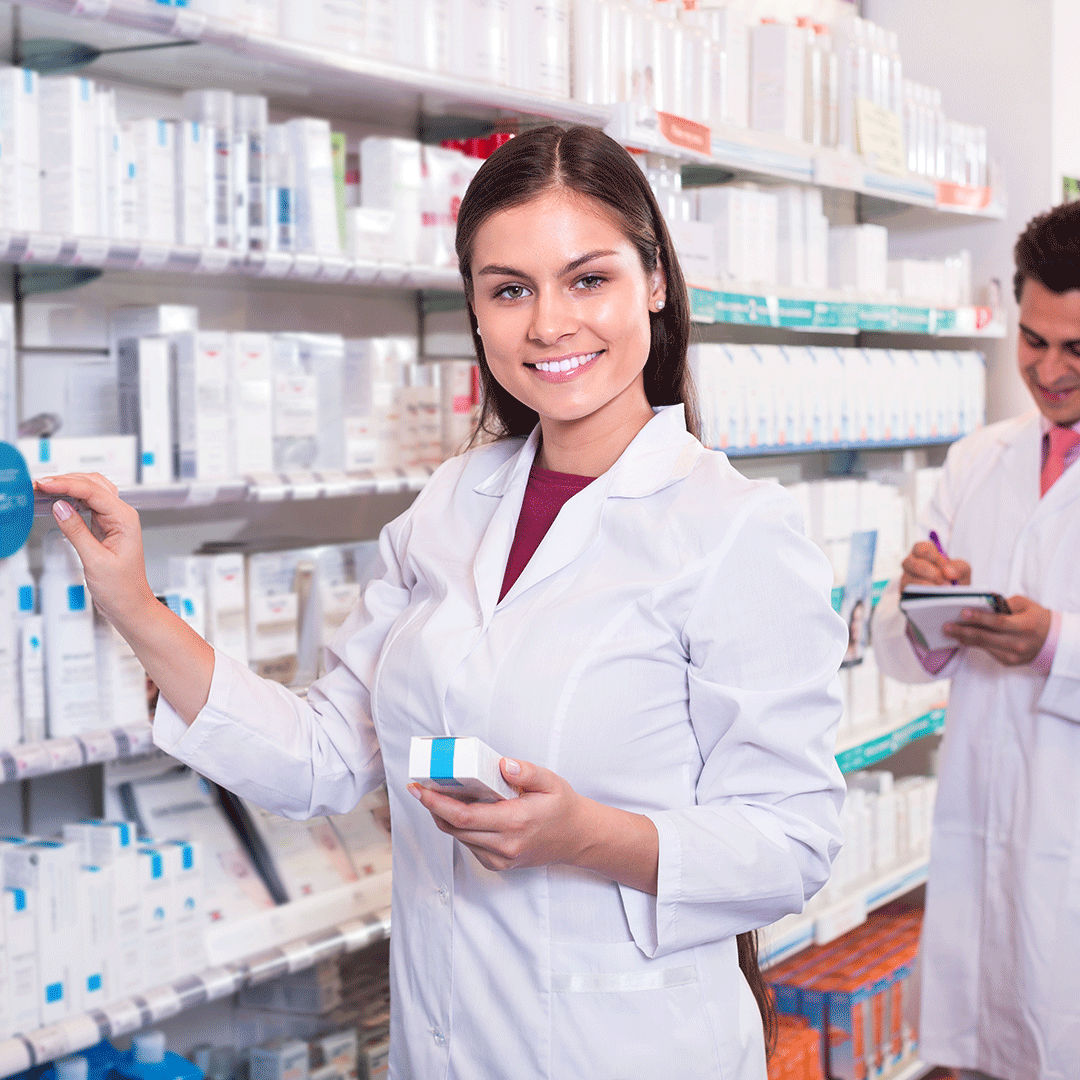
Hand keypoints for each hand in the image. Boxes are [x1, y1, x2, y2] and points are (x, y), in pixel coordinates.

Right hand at [34, 473, 214, 724]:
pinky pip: (87, 506)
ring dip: (68, 487)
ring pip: (91, 492)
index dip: (66, 484)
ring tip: (44, 488)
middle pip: (93, 485)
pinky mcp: (105, 528)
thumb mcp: (95, 561)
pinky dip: (70, 499)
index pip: (93, 492)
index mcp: (124, 520)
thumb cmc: (121, 588)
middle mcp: (122, 516)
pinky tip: (56, 500)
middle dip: (66, 480)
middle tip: (39, 483)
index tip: (43, 484)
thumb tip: (60, 506)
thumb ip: (77, 531)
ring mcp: (114, 521)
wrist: (130, 605)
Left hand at [409, 758, 658, 892]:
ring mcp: (501, 858)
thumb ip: (526, 772)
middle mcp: (506, 844)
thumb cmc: (562, 807)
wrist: (578, 838)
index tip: (421, 789)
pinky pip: (470, 846)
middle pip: (455, 828)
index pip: (464, 816)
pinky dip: (460, 829)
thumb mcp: (550, 781)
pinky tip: (460, 811)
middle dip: (434, 807)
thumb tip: (503, 764)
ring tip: (437, 795)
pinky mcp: (499, 864)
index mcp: (516, 821)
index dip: (437, 803)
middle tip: (422, 788)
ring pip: (459, 838)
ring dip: (444, 818)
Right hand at [900, 541, 970, 590]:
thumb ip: (959, 567)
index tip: (943, 566)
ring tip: (941, 591)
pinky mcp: (905, 594)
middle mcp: (912, 565)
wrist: (953, 602)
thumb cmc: (954, 582)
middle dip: (928, 571)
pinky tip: (933, 597)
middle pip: (909, 562)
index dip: (931, 556)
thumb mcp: (963, 571)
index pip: (919, 547)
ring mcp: (906, 579)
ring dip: (926, 584)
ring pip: (908, 578)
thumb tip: (947, 571)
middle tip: (943, 581)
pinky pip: (908, 592)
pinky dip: (922, 594)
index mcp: (924, 555)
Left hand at [943, 595, 1051, 665]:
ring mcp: (1014, 655)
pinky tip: (962, 639)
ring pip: (984, 646)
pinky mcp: (1009, 661)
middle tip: (947, 626)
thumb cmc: (1036, 617)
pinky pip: (988, 652)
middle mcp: (1020, 642)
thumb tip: (984, 602)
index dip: (979, 618)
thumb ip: (1005, 603)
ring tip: (949, 632)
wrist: (1052, 640)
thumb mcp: (1026, 604)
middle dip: (964, 631)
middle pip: (987, 637)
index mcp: (1026, 625)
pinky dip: (974, 645)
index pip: (998, 622)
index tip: (962, 613)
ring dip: (964, 639)